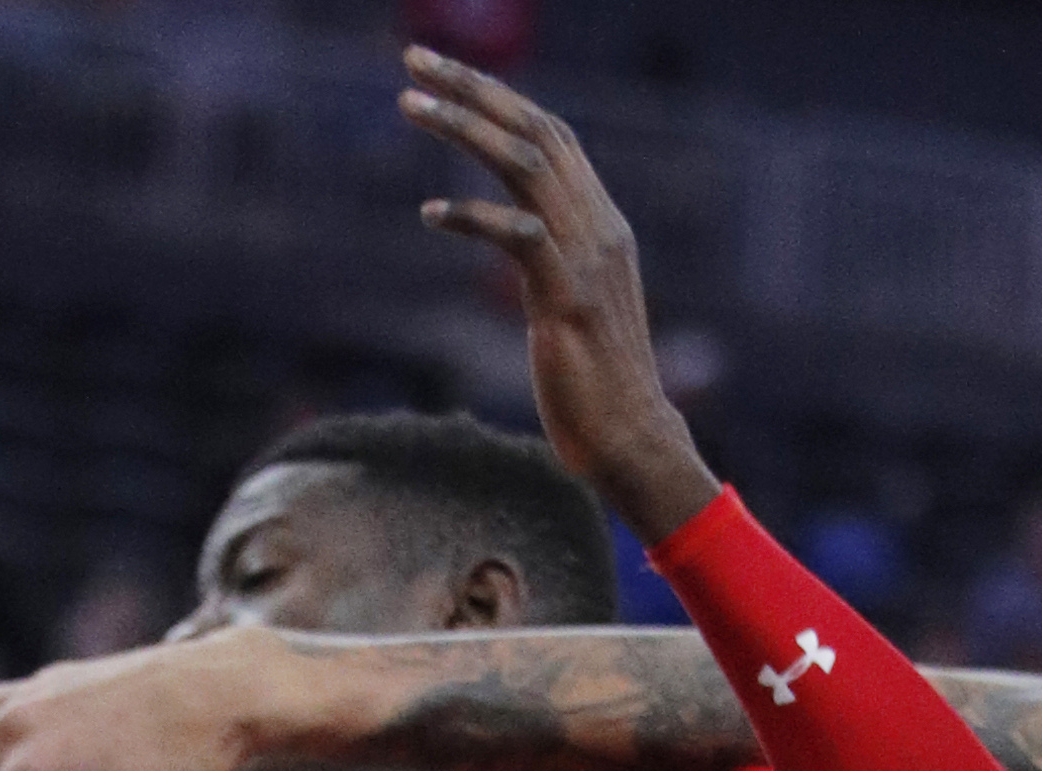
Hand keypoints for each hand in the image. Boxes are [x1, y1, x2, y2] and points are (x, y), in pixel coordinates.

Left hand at [399, 47, 718, 539]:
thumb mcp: (573, 303)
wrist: (631, 442)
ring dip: (464, 127)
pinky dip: (472, 215)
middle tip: (413, 58)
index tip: (443, 74)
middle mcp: (600, 228)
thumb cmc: (594, 386)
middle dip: (474, 87)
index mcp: (603, 224)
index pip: (554, 136)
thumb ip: (550, 257)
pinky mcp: (567, 298)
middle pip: (538, 130)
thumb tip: (518, 232)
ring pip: (527, 164)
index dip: (498, 97)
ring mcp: (587, 260)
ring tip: (410, 104)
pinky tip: (430, 213)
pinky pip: (518, 234)